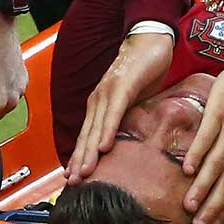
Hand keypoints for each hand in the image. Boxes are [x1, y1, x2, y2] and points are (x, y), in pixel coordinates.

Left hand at [65, 29, 172, 181]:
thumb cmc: (142, 71)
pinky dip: (107, 130)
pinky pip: (113, 113)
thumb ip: (126, 118)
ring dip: (89, 152)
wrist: (150, 40)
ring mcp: (108, 92)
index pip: (87, 135)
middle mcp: (98, 99)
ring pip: (96, 127)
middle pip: (86, 135)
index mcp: (100, 104)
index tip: (73, 178)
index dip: (79, 157)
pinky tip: (104, 147)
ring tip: (83, 173)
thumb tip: (125, 140)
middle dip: (79, 161)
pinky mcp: (122, 86)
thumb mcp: (133, 101)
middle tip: (73, 183)